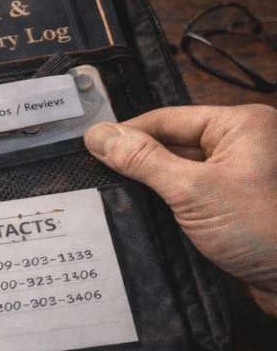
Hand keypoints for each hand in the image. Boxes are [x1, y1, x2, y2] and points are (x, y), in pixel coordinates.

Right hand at [84, 104, 276, 316]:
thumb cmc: (269, 232)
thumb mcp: (193, 191)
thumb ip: (143, 160)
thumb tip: (102, 136)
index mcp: (241, 126)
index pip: (167, 118)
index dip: (126, 133)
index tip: (91, 146)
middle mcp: (242, 147)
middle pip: (170, 144)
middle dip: (137, 162)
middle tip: (98, 175)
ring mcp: (238, 179)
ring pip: (176, 173)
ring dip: (150, 187)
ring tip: (117, 197)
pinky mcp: (231, 208)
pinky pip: (187, 197)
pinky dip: (165, 206)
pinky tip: (144, 216)